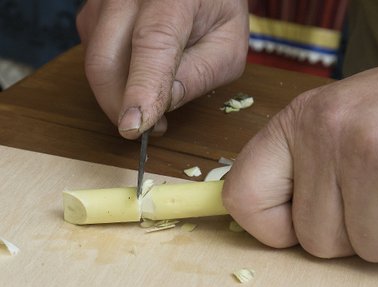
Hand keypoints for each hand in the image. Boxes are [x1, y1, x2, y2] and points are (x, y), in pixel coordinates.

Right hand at [77, 0, 248, 138]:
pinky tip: (139, 73)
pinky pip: (93, 57)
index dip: (141, 89)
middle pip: (106, 58)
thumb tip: (163, 105)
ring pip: (95, 61)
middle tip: (152, 125)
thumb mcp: (227, 46)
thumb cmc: (215, 13)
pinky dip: (114, 78)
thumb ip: (200, 74)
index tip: (134, 126)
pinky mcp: (93, 15)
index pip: (152, 43)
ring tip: (152, 96)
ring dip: (118, 93)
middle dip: (120, 105)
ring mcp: (105, 2)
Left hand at [223, 62, 377, 262]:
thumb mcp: (333, 124)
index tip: (302, 217)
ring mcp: (363, 145)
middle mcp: (321, 129)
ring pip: (362, 247)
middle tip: (371, 196)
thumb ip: (303, 167)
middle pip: (312, 238)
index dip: (275, 226)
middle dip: (347, 234)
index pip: (241, 198)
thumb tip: (279, 225)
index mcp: (293, 122)